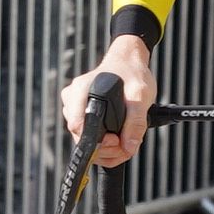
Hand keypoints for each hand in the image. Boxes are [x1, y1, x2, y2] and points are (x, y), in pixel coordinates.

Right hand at [63, 32, 156, 166]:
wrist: (128, 63)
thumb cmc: (132, 74)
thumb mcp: (140, 94)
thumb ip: (136, 121)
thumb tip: (128, 148)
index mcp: (81, 90)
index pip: (78, 126)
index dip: (97, 141)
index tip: (117, 140)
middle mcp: (73, 99)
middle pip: (80, 138)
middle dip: (106, 149)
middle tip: (126, 144)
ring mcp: (75, 108)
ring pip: (83, 141)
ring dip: (106, 150)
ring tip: (125, 141)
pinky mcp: (81, 115)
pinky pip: (87, 138)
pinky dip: (104, 146)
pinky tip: (119, 141)